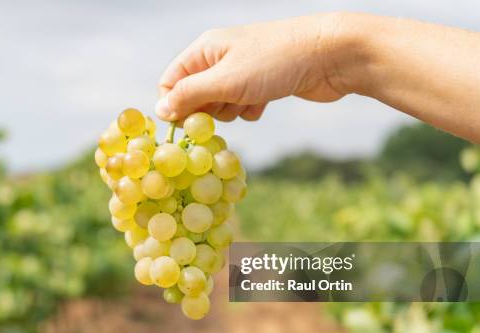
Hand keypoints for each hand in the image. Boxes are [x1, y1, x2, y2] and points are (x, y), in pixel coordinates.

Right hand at [155, 14, 348, 121]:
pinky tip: (265, 101)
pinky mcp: (262, 85)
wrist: (330, 55)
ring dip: (232, 111)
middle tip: (227, 106)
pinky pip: (243, 108)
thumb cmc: (274, 62)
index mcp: (205, 49)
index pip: (171, 82)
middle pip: (195, 97)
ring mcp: (242, 72)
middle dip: (208, 110)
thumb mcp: (225, 80)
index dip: (174, 105)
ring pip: (220, 106)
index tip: (186, 125)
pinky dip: (251, 110)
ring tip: (250, 99)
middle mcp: (220, 58)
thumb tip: (160, 111)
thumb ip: (189, 96)